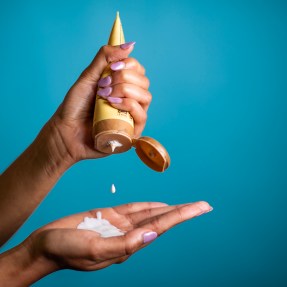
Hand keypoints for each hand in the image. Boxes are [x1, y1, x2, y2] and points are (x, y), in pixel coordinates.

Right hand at [21, 201, 211, 276]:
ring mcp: (119, 226)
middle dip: (183, 212)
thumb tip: (151, 234)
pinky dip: (148, 205)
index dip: (182, 215)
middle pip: (161, 219)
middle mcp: (127, 235)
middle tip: (204, 205)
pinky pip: (133, 209)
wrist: (45, 245)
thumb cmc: (66, 249)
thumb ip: (124, 244)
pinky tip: (159, 205)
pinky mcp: (109, 216)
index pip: (161, 226)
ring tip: (187, 206)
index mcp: (127, 244)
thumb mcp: (94, 249)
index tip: (201, 208)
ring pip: (150, 213)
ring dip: (169, 208)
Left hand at [47, 42, 150, 163]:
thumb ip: (106, 58)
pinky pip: (142, 115)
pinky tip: (112, 104)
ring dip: (127, 91)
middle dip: (125, 78)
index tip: (112, 67)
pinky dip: (129, 105)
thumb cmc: (75, 106)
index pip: (139, 70)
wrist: (66, 130)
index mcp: (122, 86)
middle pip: (144, 81)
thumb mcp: (89, 76)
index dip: (129, 64)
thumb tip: (130, 44)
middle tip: (104, 85)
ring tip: (106, 95)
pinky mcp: (131, 131)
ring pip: (146, 96)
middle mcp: (129, 100)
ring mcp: (131, 116)